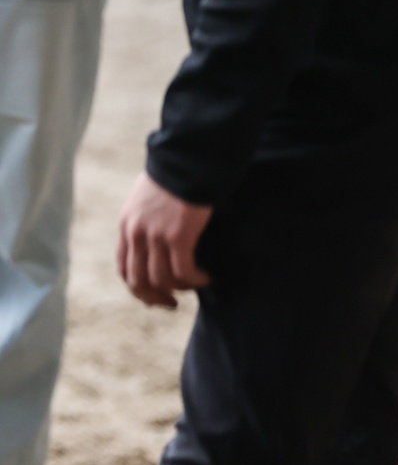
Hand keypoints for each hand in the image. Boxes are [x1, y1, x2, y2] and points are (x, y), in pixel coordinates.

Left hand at [118, 172, 212, 308]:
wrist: (188, 161)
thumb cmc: (176, 175)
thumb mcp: (149, 198)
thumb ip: (148, 218)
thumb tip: (160, 235)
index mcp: (127, 225)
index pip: (124, 267)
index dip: (138, 288)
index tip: (156, 294)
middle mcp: (136, 233)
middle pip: (138, 280)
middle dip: (154, 297)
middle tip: (172, 304)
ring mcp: (155, 236)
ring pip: (161, 280)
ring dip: (179, 289)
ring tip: (196, 284)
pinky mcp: (178, 237)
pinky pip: (182, 271)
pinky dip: (194, 280)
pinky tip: (206, 277)